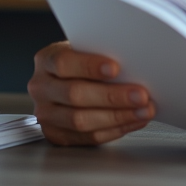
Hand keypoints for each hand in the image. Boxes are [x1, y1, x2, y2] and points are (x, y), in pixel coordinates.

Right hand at [28, 41, 155, 145]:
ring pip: (81, 120)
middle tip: (141, 95)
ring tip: (144, 110)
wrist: (68, 79)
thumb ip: (102, 53)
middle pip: (74, 95)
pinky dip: (116, 130)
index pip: (63, 63)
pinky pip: (88, 137)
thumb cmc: (83, 61)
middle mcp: (41, 88)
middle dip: (112, 96)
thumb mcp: (88, 48)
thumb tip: (135, 63)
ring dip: (118, 116)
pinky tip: (134, 120)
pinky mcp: (57, 134)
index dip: (89, 66)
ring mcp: (46, 114)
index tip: (116, 68)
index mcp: (46, 60)